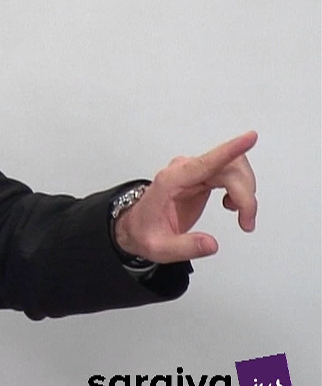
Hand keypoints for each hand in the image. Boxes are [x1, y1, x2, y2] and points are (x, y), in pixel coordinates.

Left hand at [115, 131, 258, 263]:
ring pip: (233, 168)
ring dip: (246, 193)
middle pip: (228, 167)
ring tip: (241, 217)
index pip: (204, 163)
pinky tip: (231, 205)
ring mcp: (192, 171)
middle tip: (246, 221)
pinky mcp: (200, 176)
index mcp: (170, 181)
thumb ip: (186, 247)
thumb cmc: (144, 231)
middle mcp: (183, 171)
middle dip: (246, 194)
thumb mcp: (159, 247)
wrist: (135, 226)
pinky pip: (229, 173)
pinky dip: (240, 190)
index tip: (250, 137)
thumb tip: (211, 244)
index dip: (229, 150)